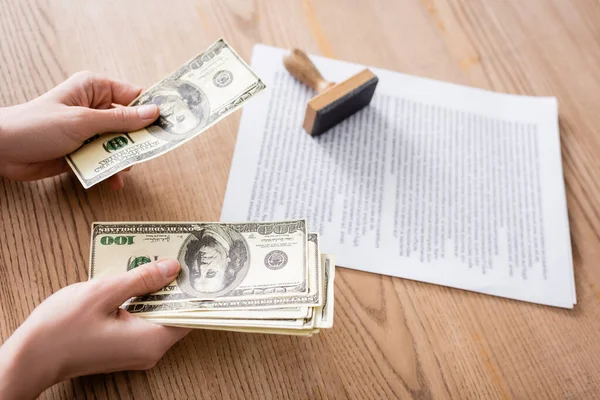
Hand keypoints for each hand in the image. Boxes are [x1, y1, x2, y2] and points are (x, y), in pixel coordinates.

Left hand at [0, 71, 159, 189]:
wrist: (3, 151)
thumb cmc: (36, 125)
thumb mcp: (83, 121)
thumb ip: (121, 120)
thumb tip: (154, 113)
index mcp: (95, 88)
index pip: (134, 96)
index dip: (151, 111)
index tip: (169, 126)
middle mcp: (94, 108)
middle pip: (130, 124)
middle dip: (138, 141)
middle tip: (145, 154)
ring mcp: (89, 131)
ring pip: (120, 145)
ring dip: (123, 159)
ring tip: (121, 170)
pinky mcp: (83, 151)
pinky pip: (106, 160)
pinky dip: (110, 171)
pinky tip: (112, 180)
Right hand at [0, 259, 190, 399]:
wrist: (29, 358)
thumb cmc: (61, 329)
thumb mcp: (103, 293)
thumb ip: (141, 279)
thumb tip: (172, 268)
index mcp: (150, 340)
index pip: (189, 314)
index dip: (194, 290)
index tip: (198, 267)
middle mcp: (149, 351)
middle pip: (175, 313)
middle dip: (175, 286)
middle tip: (175, 257)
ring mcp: (136, 352)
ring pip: (158, 316)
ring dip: (157, 292)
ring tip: (156, 263)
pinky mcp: (124, 348)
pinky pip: (143, 322)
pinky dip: (143, 302)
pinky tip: (135, 282)